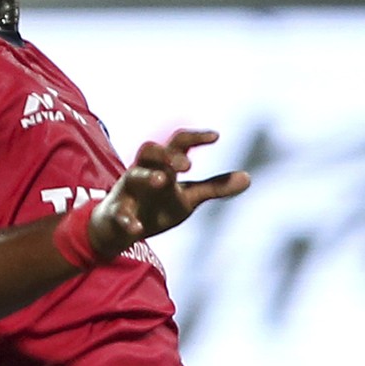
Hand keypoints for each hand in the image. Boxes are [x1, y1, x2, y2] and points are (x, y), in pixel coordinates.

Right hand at [89, 129, 250, 255]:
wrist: (116, 229)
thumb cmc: (155, 206)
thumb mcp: (187, 198)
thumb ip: (214, 187)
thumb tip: (248, 177)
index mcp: (162, 166)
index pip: (177, 143)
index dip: (195, 138)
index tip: (216, 137)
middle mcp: (143, 172)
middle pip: (149, 150)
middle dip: (167, 154)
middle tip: (187, 165)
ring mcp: (128, 192)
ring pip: (133, 176)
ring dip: (148, 177)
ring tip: (163, 181)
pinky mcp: (116, 213)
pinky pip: (120, 214)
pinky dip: (128, 220)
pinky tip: (138, 229)